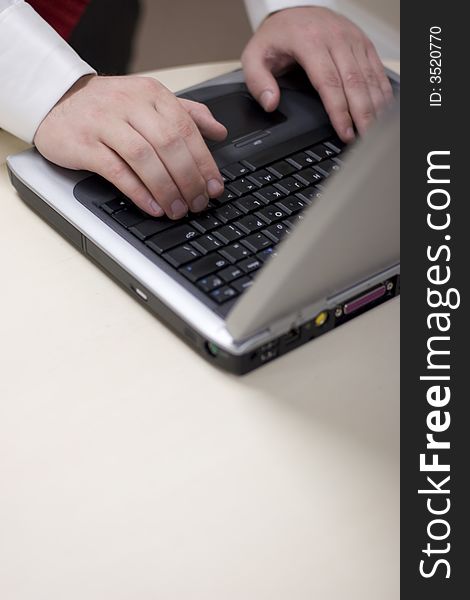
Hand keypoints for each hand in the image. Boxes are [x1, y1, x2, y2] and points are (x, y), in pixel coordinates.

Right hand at [34, 75, 226, 218]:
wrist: (55, 98)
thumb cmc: (107, 105)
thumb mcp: (149, 101)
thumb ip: (186, 113)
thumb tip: (219, 131)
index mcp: (151, 94)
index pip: (187, 129)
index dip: (204, 163)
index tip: (214, 187)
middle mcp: (130, 105)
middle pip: (169, 145)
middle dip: (189, 180)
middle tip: (198, 203)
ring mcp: (105, 123)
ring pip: (144, 158)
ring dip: (166, 189)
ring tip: (177, 209)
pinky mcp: (84, 144)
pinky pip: (116, 171)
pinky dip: (138, 192)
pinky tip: (153, 207)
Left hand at [241, 7, 392, 142]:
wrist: (295, 8)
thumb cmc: (277, 35)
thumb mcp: (255, 55)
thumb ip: (258, 81)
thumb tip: (270, 104)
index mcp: (309, 42)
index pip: (329, 83)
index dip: (339, 111)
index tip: (344, 132)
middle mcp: (335, 39)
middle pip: (354, 83)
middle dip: (362, 114)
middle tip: (364, 137)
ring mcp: (352, 40)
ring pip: (369, 77)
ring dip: (375, 105)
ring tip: (374, 129)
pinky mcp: (362, 42)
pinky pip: (376, 69)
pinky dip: (381, 91)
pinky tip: (382, 109)